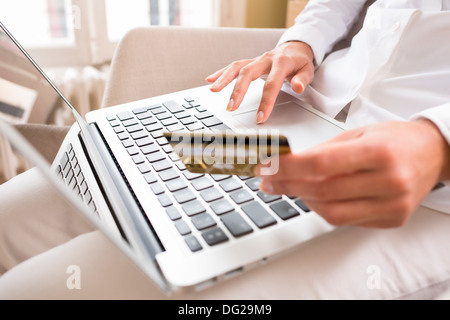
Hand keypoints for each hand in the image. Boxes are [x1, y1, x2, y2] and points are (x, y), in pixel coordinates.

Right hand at [206, 41, 314, 123]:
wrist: (296, 47)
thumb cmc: (300, 62)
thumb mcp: (308, 70)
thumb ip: (302, 79)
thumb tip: (298, 87)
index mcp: (281, 63)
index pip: (272, 84)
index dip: (266, 102)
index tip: (260, 118)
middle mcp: (266, 59)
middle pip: (248, 73)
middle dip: (238, 91)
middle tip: (231, 107)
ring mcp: (256, 60)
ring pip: (237, 67)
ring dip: (224, 79)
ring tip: (213, 90)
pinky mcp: (250, 62)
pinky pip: (234, 66)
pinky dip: (221, 73)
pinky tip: (210, 79)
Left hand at [256, 120, 449, 227]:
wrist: (432, 154)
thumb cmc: (395, 139)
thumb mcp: (359, 133)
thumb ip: (324, 151)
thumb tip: (287, 164)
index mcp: (379, 152)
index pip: (321, 163)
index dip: (288, 168)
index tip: (267, 167)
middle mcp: (389, 181)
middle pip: (322, 191)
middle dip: (287, 186)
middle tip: (268, 181)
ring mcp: (392, 205)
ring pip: (331, 213)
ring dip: (304, 200)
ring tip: (291, 187)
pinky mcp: (392, 219)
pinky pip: (346, 220)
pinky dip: (325, 209)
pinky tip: (317, 196)